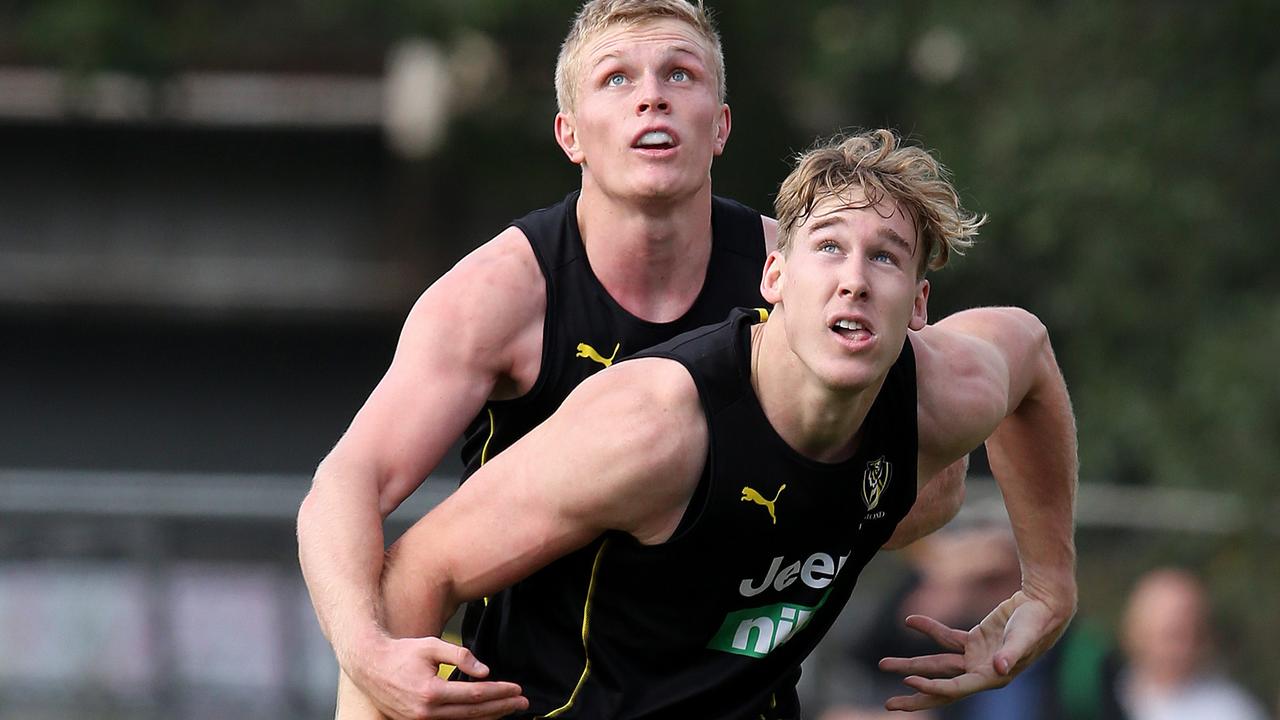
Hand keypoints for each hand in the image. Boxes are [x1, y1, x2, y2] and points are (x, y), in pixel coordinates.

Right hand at [346, 634, 528, 719]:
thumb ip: (460, 656)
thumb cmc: (401, 653)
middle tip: (523, 702)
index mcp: (431, 692)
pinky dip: (471, 719)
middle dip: (501, 707)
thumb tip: (485, 671)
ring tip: (509, 709)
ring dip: (489, 716)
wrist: (369, 666)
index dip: (499, 692)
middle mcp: (426, 712)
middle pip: (473, 713)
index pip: (475, 694)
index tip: (517, 688)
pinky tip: (485, 714)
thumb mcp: (431, 646)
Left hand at [877, 590, 1070, 711]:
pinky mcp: (974, 641)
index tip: (908, 681)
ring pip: (937, 664)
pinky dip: (928, 629)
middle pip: (941, 687)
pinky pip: (945, 638)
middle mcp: (980, 672)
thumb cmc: (1037, 622)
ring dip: (911, 664)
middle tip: (889, 705)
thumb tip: (1000, 669)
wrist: (1045, 605)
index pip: (955, 687)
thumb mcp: (1024, 636)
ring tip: (883, 664)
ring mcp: (975, 657)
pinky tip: (910, 621)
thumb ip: (1012, 653)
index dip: (932, 686)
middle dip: (915, 696)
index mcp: (991, 677)